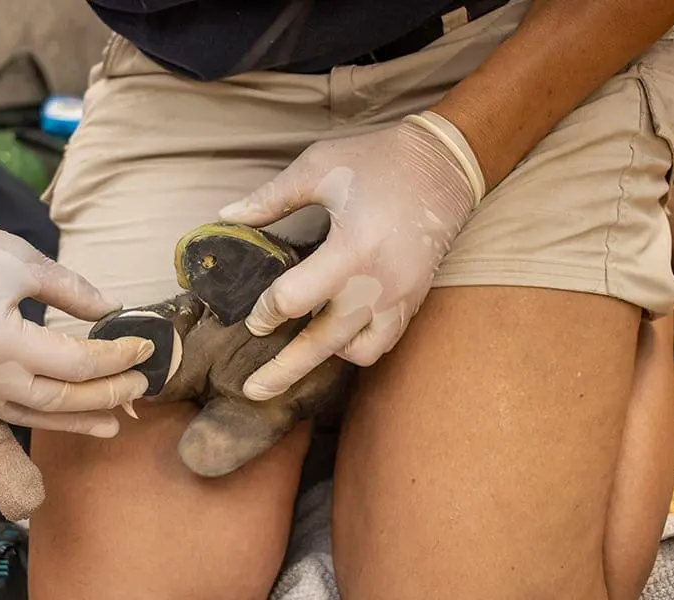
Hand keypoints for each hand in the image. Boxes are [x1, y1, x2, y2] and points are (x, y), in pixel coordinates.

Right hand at [0, 154, 153, 434]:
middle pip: (58, 399)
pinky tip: (59, 416)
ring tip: (113, 423)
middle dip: (106, 395)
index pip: (76, 363)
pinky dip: (37, 416)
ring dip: (75, 420)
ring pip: (30, 416)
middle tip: (141, 386)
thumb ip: (74, 292)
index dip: (116, 358)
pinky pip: (1, 412)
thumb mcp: (24, 261)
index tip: (144, 347)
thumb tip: (112, 311)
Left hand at [218, 111, 484, 400]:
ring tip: (296, 361)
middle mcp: (378, 283)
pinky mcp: (413, 300)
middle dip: (284, 370)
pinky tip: (335, 339)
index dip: (266, 312)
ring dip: (325, 360)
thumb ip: (271, 198)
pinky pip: (383, 341)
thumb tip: (226, 215)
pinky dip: (356, 347)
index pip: (296, 299)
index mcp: (352, 250)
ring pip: (358, 352)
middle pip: (323, 343)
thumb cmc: (380, 160)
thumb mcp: (319, 167)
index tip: (253, 318)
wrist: (447, 164)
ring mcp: (401, 297)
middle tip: (252, 390)